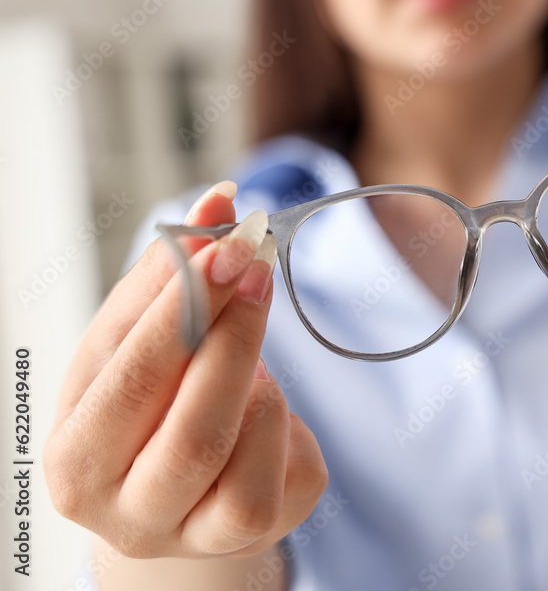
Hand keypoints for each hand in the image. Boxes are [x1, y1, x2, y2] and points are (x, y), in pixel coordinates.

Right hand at [43, 182, 328, 557]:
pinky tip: (263, 400)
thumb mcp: (136, 345)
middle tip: (257, 263)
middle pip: (193, 427)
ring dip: (255, 377)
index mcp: (76, 457)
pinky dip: (282, 421)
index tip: (225, 242)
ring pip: (244, 457)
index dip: (183, 306)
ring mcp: (189, 533)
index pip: (131, 377)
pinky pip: (284, 472)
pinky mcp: (247, 533)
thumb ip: (169, 277)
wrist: (177, 490)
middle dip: (232, 332)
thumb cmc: (150, 403)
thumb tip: (218, 201)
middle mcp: (124, 512)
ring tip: (248, 338)